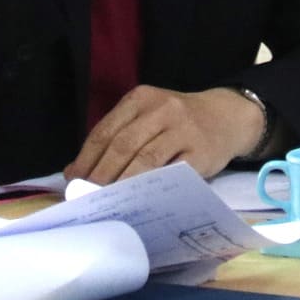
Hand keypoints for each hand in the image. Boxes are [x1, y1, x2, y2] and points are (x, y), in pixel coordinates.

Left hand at [67, 85, 264, 184]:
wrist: (225, 117)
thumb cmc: (177, 122)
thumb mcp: (147, 116)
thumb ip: (116, 137)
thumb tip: (75, 172)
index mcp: (141, 98)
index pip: (105, 130)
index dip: (86, 158)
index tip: (73, 181)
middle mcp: (161, 109)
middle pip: (122, 145)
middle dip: (100, 174)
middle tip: (86, 197)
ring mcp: (183, 130)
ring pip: (145, 160)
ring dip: (123, 184)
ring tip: (108, 201)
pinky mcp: (200, 152)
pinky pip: (172, 174)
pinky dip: (152, 189)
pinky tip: (139, 201)